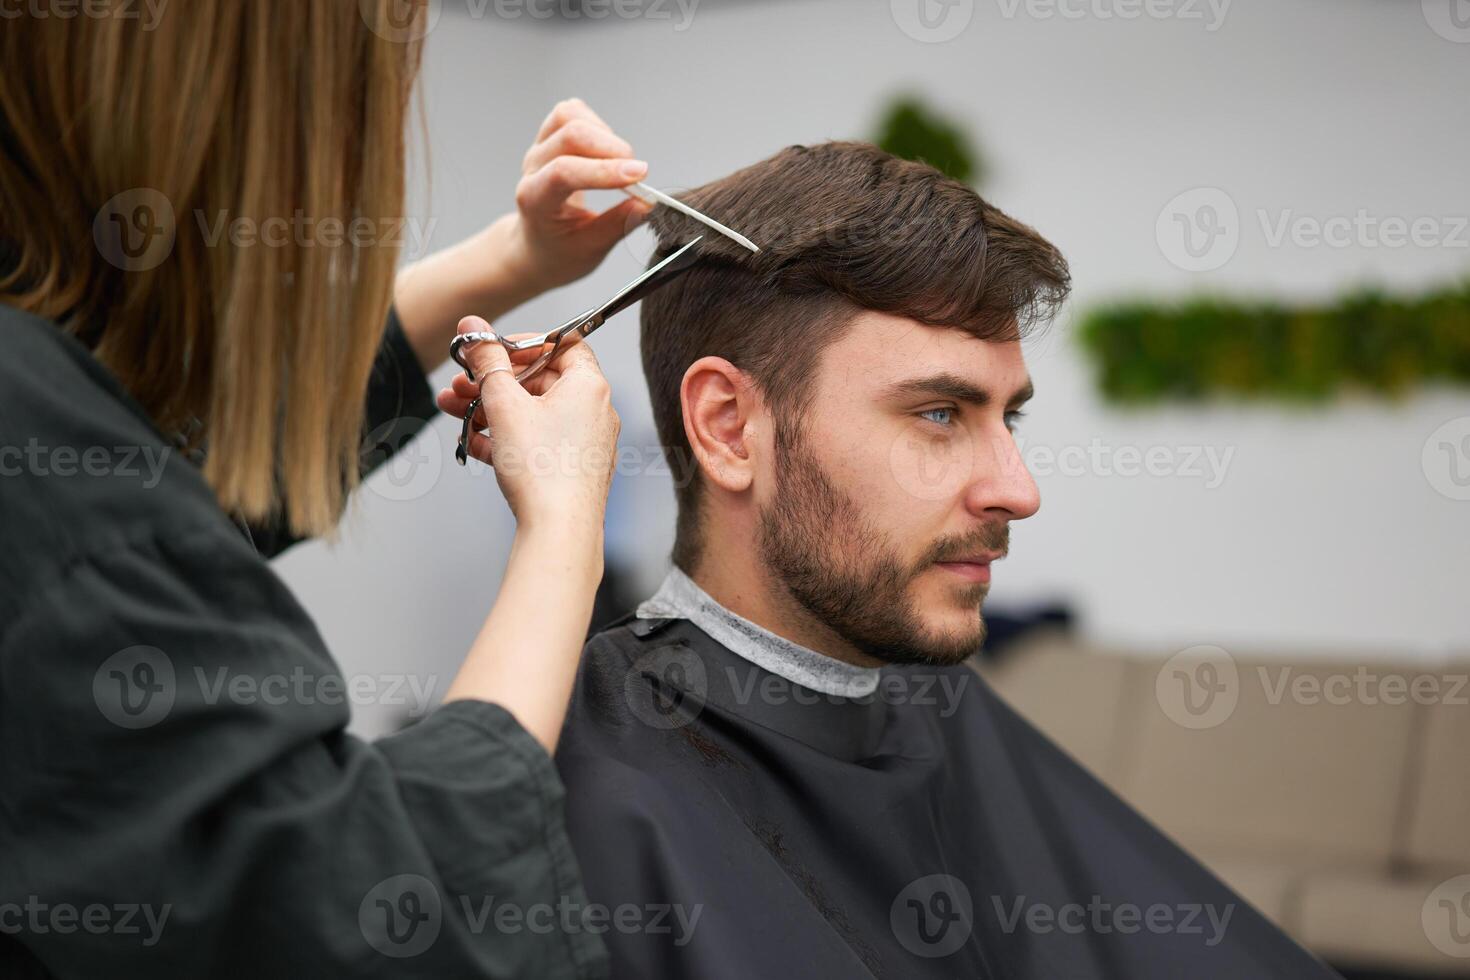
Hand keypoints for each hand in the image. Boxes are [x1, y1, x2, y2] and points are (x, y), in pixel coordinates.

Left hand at [393, 98, 650, 372]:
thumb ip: (616, 225)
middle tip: (635, 173)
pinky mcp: (546, 139)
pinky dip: (593, 123)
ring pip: (568, 118)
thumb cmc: (557, 257)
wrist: (527, 253)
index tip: (640, 180)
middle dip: (608, 149)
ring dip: (603, 134)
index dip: (604, 173)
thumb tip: (645, 205)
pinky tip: (608, 150)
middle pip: (569, 135)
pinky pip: (569, 114)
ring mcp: (534, 154)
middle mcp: (531, 172)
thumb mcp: (589, 252)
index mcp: (536, 202)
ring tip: (623, 163)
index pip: (567, 173)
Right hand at [437, 316, 619, 530]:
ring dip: (491, 408)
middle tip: (461, 382)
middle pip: (540, 380)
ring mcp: (584, 441)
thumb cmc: (544, 469)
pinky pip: (536, 442)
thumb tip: (474, 329)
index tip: (493, 349)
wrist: (559, 530)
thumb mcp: (505, 404)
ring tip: (454, 409)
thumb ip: (487, 362)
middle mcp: (593, 411)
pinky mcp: (571, 468)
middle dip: (494, 380)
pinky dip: (505, 437)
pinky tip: (471, 440)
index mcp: (588, 385)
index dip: (524, 341)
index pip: (562, 343)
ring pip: (532, 413)